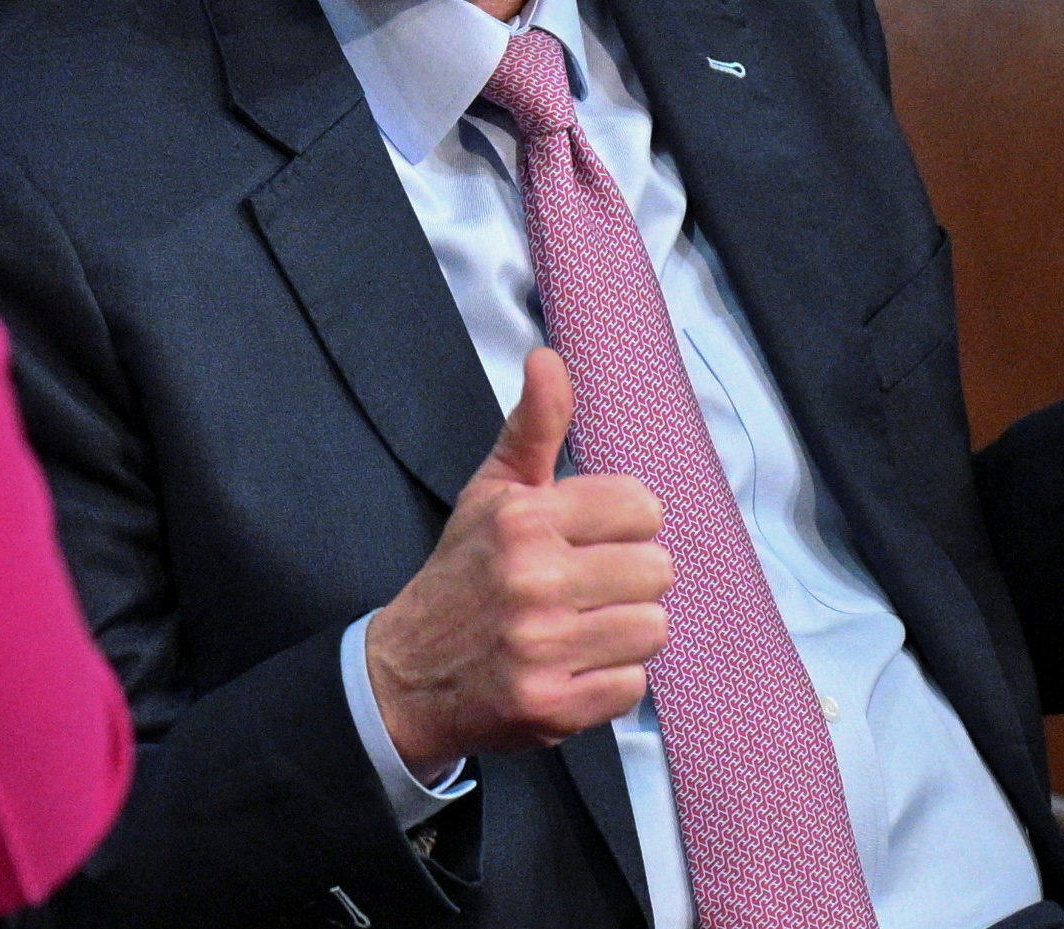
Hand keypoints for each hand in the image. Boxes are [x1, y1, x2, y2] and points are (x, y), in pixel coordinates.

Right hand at [367, 349, 670, 781]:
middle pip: (656, 569)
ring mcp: (543, 647)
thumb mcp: (491, 491)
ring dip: (622, 630)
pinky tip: (570, 667)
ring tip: (579, 627)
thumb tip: (549, 357)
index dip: (623, 525)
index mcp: (524, 518)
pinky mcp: (552, 706)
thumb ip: (534, 426)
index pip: (641, 507)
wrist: (407, 674)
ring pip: (652, 627)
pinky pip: (633, 685)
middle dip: (626, 579)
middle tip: (584, 588)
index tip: (591, 539)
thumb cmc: (463, 572)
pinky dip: (608, 681)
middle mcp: (533, 580)